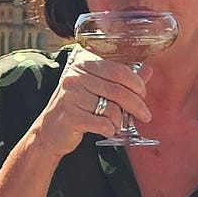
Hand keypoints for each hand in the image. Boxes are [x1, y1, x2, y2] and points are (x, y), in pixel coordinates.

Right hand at [29, 49, 150, 158]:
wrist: (49, 131)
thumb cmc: (77, 108)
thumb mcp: (97, 90)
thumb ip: (122, 80)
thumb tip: (148, 70)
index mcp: (83, 65)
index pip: (118, 69)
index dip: (136, 83)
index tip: (143, 95)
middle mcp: (75, 77)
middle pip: (117, 90)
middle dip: (136, 105)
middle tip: (145, 115)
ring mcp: (71, 96)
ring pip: (111, 109)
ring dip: (120, 121)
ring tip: (116, 125)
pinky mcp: (71, 116)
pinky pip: (102, 123)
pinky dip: (109, 129)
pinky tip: (106, 130)